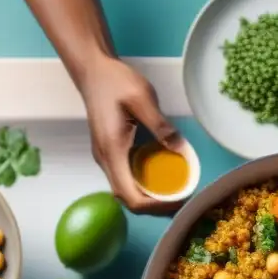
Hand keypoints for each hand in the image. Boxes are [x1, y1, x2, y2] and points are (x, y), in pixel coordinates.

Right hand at [78, 56, 181, 213]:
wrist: (94, 71)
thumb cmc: (115, 81)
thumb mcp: (142, 98)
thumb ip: (160, 125)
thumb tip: (180, 149)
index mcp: (112, 150)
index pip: (130, 196)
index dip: (154, 207)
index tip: (178, 200)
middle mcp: (106, 160)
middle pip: (129, 200)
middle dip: (156, 207)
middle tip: (183, 199)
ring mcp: (107, 158)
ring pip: (127, 192)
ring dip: (151, 198)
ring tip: (177, 192)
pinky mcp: (111, 153)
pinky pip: (128, 179)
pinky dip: (146, 185)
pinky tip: (164, 178)